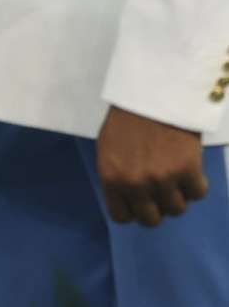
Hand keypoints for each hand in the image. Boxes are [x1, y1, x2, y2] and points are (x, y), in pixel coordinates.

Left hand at [97, 105, 208, 227]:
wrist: (154, 86)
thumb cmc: (128, 113)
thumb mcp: (109, 145)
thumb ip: (116, 174)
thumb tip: (127, 199)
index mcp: (111, 176)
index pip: (122, 217)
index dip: (134, 208)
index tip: (141, 199)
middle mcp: (135, 183)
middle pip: (151, 220)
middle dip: (156, 205)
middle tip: (161, 187)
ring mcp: (162, 179)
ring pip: (176, 209)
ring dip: (177, 193)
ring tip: (175, 171)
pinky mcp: (188, 170)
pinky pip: (197, 193)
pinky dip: (196, 182)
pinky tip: (190, 166)